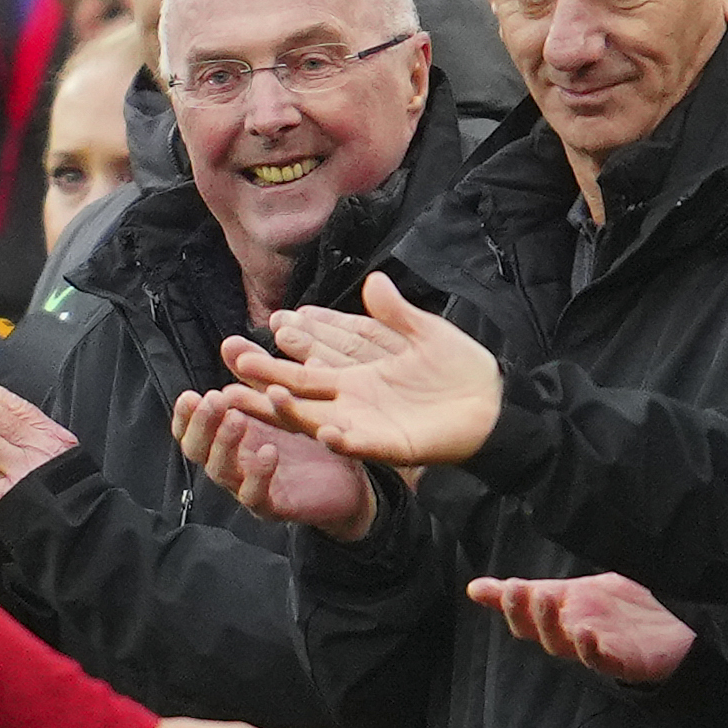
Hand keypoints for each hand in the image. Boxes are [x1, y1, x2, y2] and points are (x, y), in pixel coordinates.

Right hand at [170, 383, 375, 535]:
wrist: (354, 480)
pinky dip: (258, 474)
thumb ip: (258, 374)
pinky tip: (269, 452)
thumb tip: (230, 343)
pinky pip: (255, 495)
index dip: (185, 416)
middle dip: (202, 424)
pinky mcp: (273, 506)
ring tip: (237, 420)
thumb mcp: (286, 400)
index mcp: (230, 437)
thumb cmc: (313, 439)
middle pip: (197, 450)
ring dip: (225, 444)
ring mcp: (249, 487)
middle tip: (214, 401)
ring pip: (221, 472)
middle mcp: (232, 463)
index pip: (191, 430)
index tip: (189, 396)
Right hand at [218, 276, 507, 466]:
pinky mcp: (390, 445)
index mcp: (359, 371)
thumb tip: (374, 281)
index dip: (290, 343)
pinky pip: (361, 445)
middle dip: (267, 377)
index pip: (313, 356)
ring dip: (291, 411)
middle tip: (232, 361)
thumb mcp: (427, 332)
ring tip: (265, 397)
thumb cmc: (462, 368)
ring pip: (318, 418)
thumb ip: (397, 313)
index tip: (263, 326)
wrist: (495, 405)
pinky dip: (343, 440)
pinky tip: (325, 432)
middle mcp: (355, 398)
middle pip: (301, 389)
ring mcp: (368, 423)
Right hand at [468, 570, 691, 683]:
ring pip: (566, 647)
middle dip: (528, 612)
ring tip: (546, 597)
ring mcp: (598, 653)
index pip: (526, 620)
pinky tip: (585, 631)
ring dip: (552, 624)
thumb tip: (476, 588)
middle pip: (542, 634)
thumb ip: (532, 590)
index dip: (509, 607)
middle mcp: (574, 640)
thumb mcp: (574, 591)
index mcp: (561, 622)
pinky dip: (591, 648)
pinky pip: (603, 661)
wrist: (676, 623)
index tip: (496, 588)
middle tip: (521, 588)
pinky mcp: (626, 663)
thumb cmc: (623, 610)